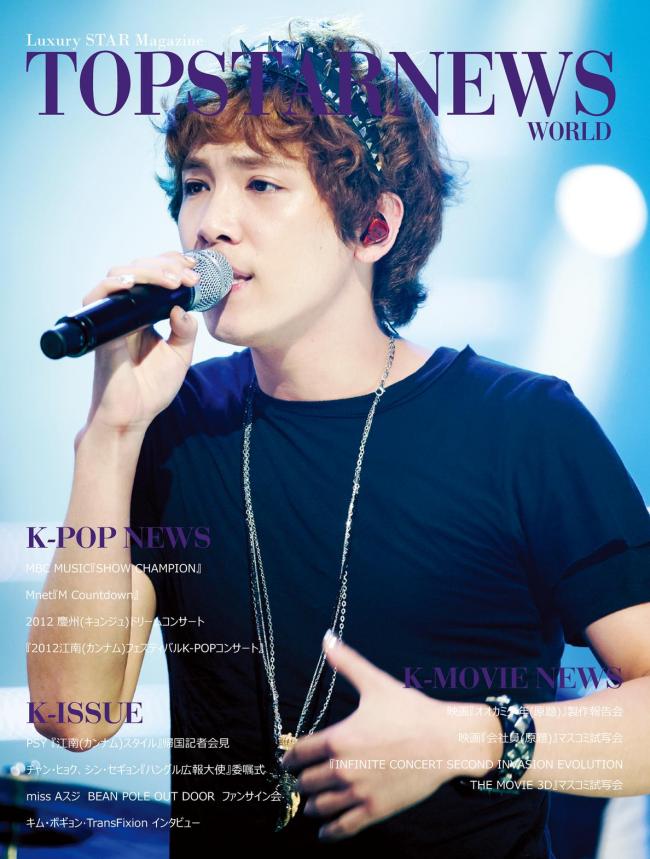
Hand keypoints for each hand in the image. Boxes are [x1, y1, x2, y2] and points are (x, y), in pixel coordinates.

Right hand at [82, 251, 199, 432]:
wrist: (133, 415)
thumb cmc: (152, 388)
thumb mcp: (180, 355)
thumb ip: (186, 330)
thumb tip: (182, 307)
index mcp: (144, 313)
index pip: (153, 276)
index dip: (171, 265)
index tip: (194, 271)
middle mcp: (126, 311)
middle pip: (138, 269)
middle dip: (166, 265)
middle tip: (189, 276)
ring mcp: (111, 318)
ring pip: (120, 276)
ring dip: (147, 272)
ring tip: (172, 281)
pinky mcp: (100, 330)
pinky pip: (97, 298)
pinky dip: (113, 285)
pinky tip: (133, 284)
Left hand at [282, 632, 461, 841]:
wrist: (447, 741)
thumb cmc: (411, 710)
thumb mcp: (375, 683)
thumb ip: (345, 662)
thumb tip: (326, 637)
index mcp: (338, 738)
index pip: (299, 753)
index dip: (289, 756)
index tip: (287, 759)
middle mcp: (343, 768)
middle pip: (305, 781)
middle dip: (301, 779)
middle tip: (301, 778)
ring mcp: (359, 792)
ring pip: (319, 807)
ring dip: (312, 804)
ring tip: (311, 801)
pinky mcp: (375, 810)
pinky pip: (342, 828)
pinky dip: (329, 831)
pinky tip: (325, 830)